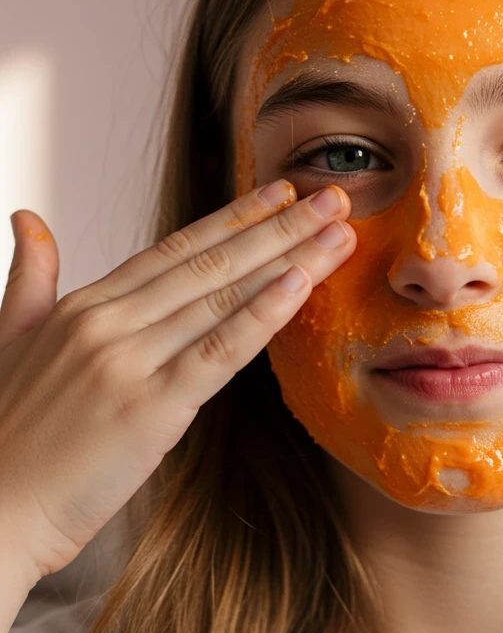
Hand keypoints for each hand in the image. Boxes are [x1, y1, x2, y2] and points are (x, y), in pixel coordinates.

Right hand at [0, 182, 354, 587]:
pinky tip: (302, 284)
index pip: (175, 249)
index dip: (234, 218)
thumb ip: (29, 279)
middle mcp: (108, 322)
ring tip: (339, 230)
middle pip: (211, 262)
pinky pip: (218, 351)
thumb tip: (28, 217)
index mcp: (84, 306)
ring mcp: (128, 362)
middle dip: (279, 227)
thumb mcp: (7, 338)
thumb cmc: (3, 438)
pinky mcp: (148, 408)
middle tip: (333, 198)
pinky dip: (263, 315)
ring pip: (223, 297)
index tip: (279, 194)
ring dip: (290, 258)